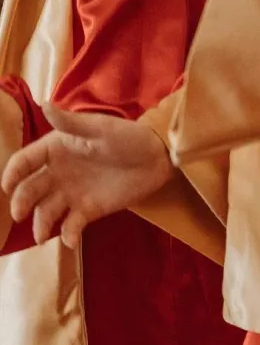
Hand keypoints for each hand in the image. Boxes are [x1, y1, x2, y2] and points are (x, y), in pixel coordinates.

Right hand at [0, 107, 173, 247]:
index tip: (6, 186)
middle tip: (20, 214)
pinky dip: (68, 235)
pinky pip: (71, 225)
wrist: (159, 157)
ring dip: (40, 225)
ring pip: (46, 211)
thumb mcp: (100, 128)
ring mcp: (72, 193)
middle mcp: (59, 172)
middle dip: (21, 202)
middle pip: (30, 190)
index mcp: (56, 149)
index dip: (12, 173)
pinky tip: (71, 240)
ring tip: (41, 236)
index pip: (25, 162)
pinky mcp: (89, 210)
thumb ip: (71, 122)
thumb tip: (45, 104)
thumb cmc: (129, 136)